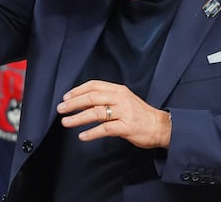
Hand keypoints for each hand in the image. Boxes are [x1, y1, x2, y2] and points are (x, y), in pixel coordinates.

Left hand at [57, 80, 171, 148]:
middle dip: (74, 103)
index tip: (66, 97)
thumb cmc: (139, 114)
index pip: (95, 85)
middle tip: (61, 109)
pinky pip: (105, 129)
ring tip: (66, 122)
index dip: (78, 90)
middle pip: (92, 97)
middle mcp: (120, 98)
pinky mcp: (126, 126)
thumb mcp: (124, 100)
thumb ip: (107, 98)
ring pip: (96, 112)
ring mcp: (124, 112)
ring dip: (78, 117)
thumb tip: (84, 101)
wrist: (159, 125)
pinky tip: (82, 137)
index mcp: (119, 89)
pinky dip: (92, 133)